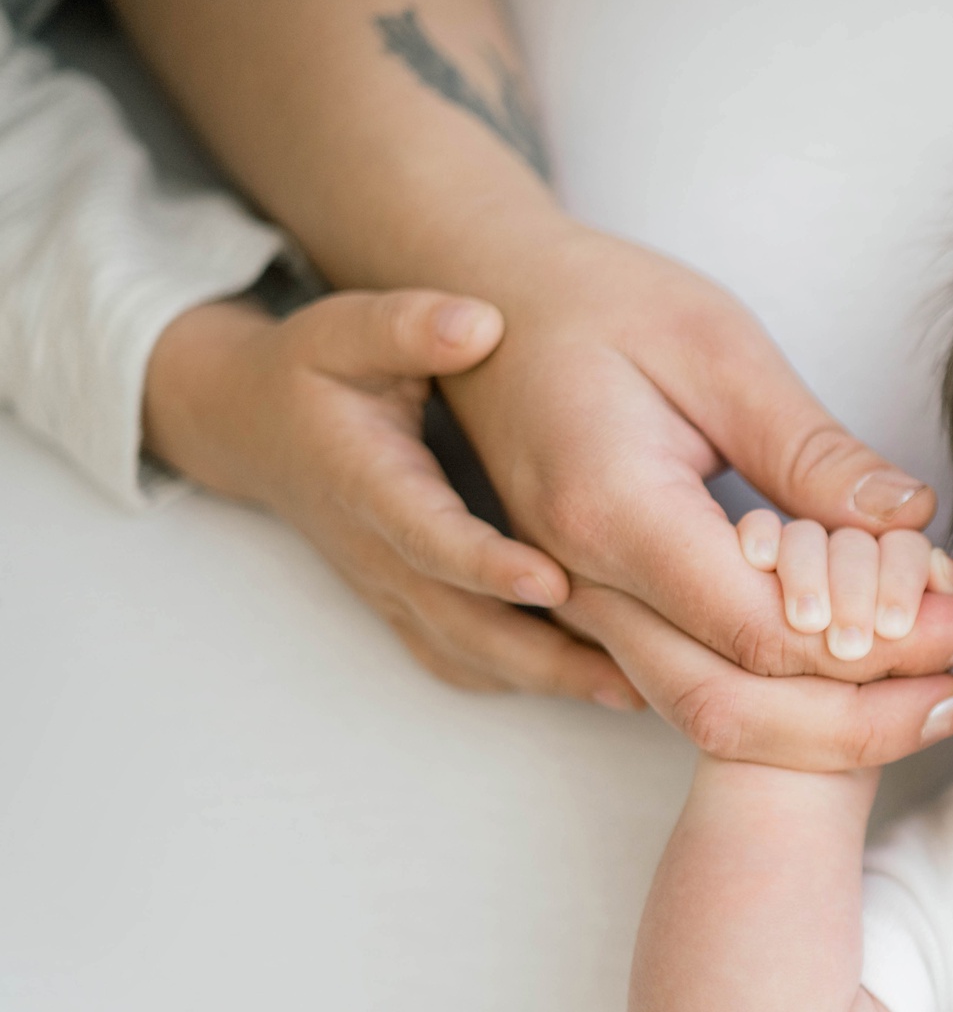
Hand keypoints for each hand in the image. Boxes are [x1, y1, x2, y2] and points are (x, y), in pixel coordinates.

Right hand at [143, 290, 637, 705]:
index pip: (427, 536)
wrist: (255, 430)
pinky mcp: (410, 610)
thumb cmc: (315, 373)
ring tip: (637, 689)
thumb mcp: (347, 331)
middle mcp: (380, 554)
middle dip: (543, 653)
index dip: (486, 565)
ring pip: (471, 654)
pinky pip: (466, 661)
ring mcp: (393, 592)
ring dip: (549, 678)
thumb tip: (477, 322)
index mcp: (369, 484)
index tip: (554, 581)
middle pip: (462, 623)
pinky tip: (601, 683)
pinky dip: (526, 680)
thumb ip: (407, 326)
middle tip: (631, 669)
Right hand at [429, 225, 952, 753]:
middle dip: (863, 717)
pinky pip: (680, 687)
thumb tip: (909, 518)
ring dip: (824, 724)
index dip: (880, 647)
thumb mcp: (719, 348)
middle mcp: (579, 581)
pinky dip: (774, 701)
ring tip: (932, 692)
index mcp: (613, 511)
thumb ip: (808, 448)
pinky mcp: (588, 610)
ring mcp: (573, 606)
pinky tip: (854, 680)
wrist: (492, 295)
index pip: (761, 630)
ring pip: (702, 715)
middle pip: (730, 706)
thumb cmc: (603, 301)